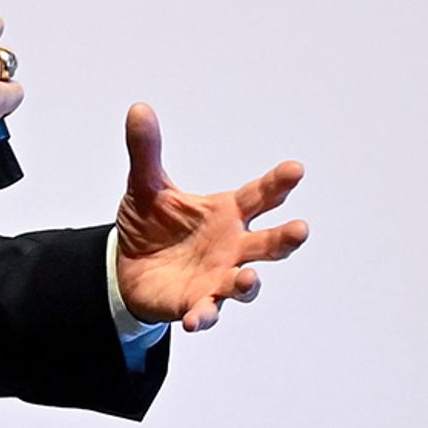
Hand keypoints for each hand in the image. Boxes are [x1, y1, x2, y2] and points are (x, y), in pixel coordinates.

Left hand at [110, 105, 308, 330]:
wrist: (127, 268)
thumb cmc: (151, 225)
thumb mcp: (145, 186)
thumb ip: (146, 151)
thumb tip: (138, 108)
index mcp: (227, 213)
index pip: (260, 196)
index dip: (278, 184)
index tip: (295, 170)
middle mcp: (232, 246)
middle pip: (268, 244)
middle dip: (285, 238)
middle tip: (300, 230)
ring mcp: (218, 277)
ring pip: (245, 283)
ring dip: (249, 283)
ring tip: (250, 278)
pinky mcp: (197, 303)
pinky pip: (206, 312)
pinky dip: (204, 315)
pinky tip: (196, 318)